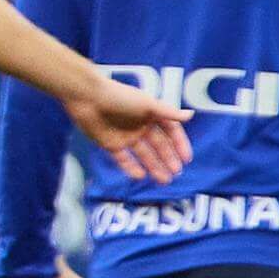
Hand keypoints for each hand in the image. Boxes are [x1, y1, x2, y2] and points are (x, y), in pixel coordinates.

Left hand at [66, 74, 192, 181]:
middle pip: (158, 146)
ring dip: (154, 167)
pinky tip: (141, 176)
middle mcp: (140, 126)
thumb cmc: (119, 97)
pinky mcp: (110, 144)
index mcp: (151, 114)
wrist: (88, 98)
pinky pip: (123, 159)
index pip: (171, 132)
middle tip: (176, 173)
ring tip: (164, 180)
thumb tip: (190, 115)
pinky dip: (131, 168)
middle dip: (168, 159)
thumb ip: (168, 112)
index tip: (186, 159)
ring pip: (143, 155)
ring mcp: (125, 136)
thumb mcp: (147, 104)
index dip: (179, 144)